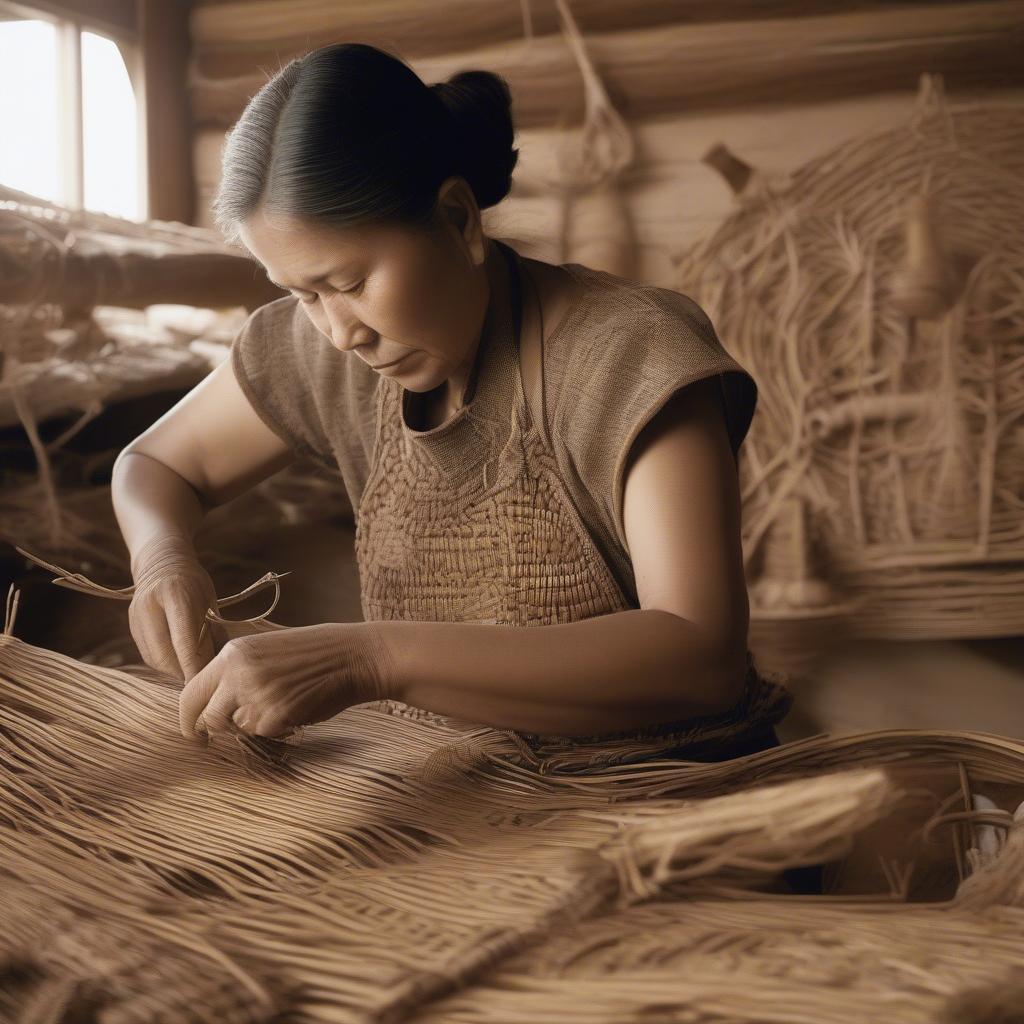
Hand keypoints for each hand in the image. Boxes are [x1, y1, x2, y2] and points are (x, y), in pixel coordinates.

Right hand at [128, 533, 219, 682]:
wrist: (160, 561)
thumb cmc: (194, 583)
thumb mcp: (209, 599)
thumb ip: (210, 629)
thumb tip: (217, 666)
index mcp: (175, 593)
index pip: (185, 640)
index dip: (196, 666)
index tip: (208, 682)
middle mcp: (150, 604)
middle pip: (167, 654)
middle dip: (186, 672)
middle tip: (204, 680)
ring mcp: (136, 616)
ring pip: (156, 659)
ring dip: (176, 670)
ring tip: (194, 669)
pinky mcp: (131, 625)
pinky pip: (149, 655)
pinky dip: (166, 664)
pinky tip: (180, 661)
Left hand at [178, 622, 396, 739]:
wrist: (354, 656)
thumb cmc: (314, 653)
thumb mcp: (267, 647)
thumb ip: (235, 668)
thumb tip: (208, 699)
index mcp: (232, 652)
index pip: (190, 692)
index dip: (189, 716)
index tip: (194, 728)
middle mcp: (237, 672)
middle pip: (206, 717)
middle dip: (212, 732)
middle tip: (219, 740)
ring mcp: (254, 695)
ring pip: (236, 728)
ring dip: (253, 726)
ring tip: (279, 707)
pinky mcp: (273, 717)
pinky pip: (263, 735)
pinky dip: (276, 731)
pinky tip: (295, 711)